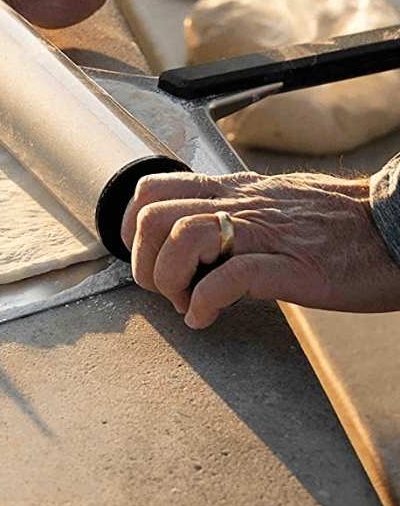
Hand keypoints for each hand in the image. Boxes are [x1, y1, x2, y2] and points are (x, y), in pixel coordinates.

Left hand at [120, 170, 399, 327]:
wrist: (398, 227)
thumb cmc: (339, 221)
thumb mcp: (273, 202)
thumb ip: (232, 213)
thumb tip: (194, 237)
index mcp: (234, 190)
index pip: (155, 187)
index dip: (131, 225)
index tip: (142, 255)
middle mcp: (241, 205)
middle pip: (155, 215)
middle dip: (143, 259)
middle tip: (162, 288)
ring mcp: (266, 233)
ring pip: (183, 238)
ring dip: (168, 279)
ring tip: (182, 303)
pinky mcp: (293, 266)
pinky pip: (229, 277)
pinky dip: (203, 302)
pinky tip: (204, 318)